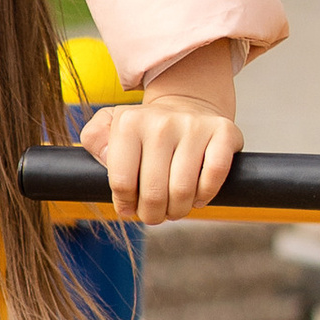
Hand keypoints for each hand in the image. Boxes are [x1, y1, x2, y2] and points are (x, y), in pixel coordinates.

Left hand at [78, 40, 242, 225]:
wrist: (187, 105)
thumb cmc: (146, 129)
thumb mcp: (110, 126)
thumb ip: (95, 139)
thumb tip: (106, 158)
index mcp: (129, 122)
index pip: (122, 184)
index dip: (125, 204)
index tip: (130, 205)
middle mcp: (160, 121)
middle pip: (153, 193)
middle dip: (152, 214)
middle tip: (154, 213)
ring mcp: (193, 125)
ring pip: (183, 190)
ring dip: (178, 210)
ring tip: (174, 208)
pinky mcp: (224, 131)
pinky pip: (213, 176)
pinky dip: (205, 195)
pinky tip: (197, 196)